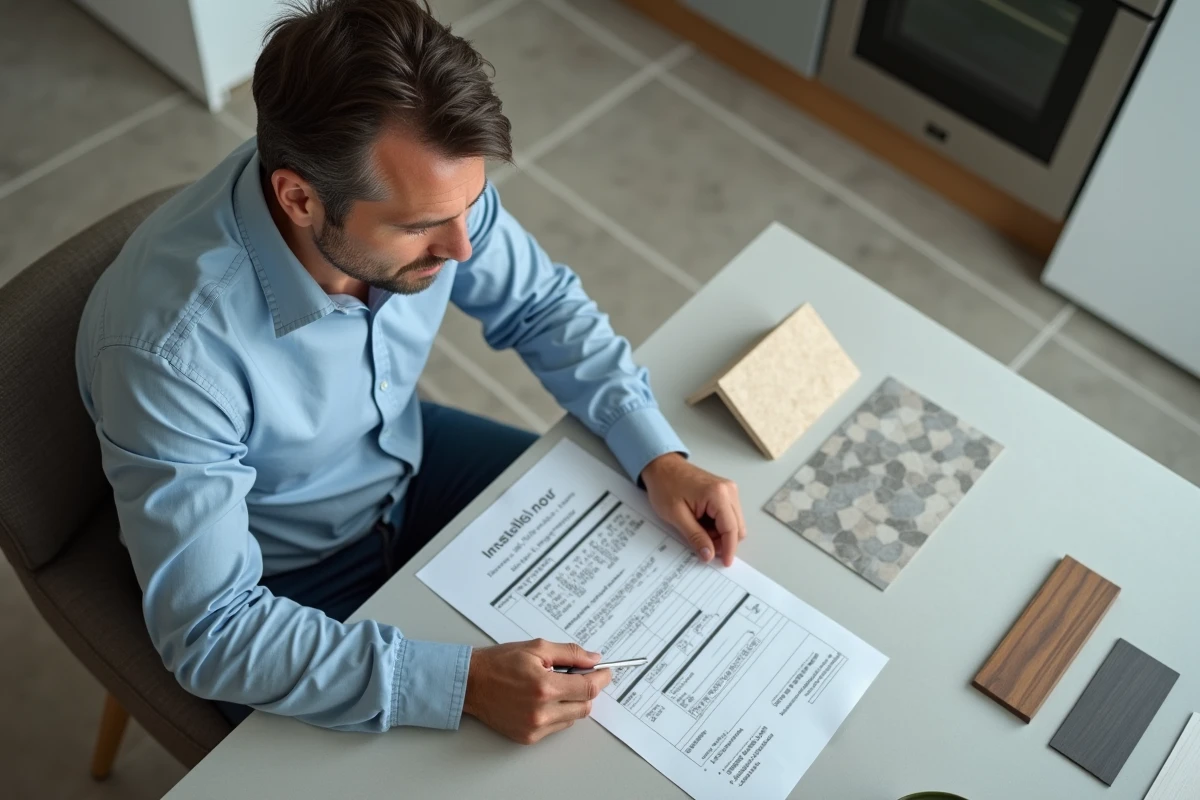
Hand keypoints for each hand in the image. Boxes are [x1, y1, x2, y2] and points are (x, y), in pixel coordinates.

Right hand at [463, 639, 610, 744]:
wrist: (471, 683)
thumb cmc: (499, 663)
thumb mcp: (536, 648)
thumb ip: (569, 653)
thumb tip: (593, 659)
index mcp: (544, 686)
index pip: (588, 688)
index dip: (602, 678)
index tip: (605, 671)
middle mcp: (541, 711)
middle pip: (585, 706)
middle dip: (587, 689)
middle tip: (578, 675)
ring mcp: (534, 727)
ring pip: (572, 718)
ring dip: (572, 702)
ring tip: (555, 686)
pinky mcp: (528, 737)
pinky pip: (556, 727)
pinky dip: (558, 713)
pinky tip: (544, 700)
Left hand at [641, 453, 745, 565]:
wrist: (661, 466)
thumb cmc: (665, 485)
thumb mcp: (677, 516)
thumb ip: (695, 537)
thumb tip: (709, 555)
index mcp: (718, 495)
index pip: (731, 529)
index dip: (729, 549)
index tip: (725, 563)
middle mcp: (728, 490)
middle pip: (737, 527)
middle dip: (723, 542)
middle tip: (703, 547)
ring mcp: (728, 490)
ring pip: (734, 522)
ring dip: (719, 533)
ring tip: (697, 531)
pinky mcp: (724, 491)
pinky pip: (727, 515)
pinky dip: (717, 525)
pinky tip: (701, 524)